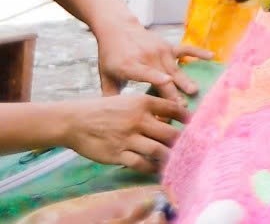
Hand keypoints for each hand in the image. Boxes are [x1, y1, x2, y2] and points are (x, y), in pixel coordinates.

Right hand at [51, 91, 184, 171]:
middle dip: (182, 142)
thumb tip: (171, 115)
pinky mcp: (117, 154)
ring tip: (176, 160)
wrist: (75, 121)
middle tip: (189, 146)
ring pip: (158, 150)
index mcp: (142, 103)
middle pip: (170, 133)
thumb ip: (148, 107)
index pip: (173, 109)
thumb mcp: (127, 100)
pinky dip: (152, 168)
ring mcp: (128, 138)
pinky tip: (157, 169)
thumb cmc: (103, 110)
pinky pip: (141, 164)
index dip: (186, 118)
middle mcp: (138, 120)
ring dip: (169, 157)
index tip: (194, 124)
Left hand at [93, 18, 204, 102]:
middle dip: (174, 92)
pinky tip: (212, 57)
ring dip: (186, 80)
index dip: (157, 81)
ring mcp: (160, 51)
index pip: (145, 73)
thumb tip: (114, 119)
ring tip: (195, 91)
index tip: (167, 88)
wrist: (118, 29)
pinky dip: (199, 53)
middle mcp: (147, 57)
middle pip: (164, 76)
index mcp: (130, 65)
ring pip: (176, 68)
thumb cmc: (111, 56)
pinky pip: (186, 50)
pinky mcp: (169, 46)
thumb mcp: (106, 76)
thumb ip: (110, 96)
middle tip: (183, 106)